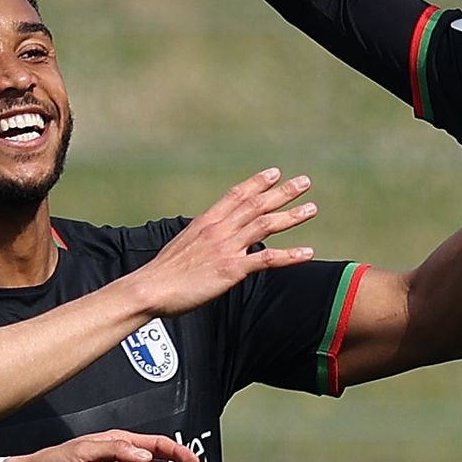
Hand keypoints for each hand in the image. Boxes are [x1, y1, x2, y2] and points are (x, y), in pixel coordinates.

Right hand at [124, 167, 319, 318]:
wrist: (150, 288)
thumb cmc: (163, 273)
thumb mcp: (183, 245)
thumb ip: (202, 239)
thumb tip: (211, 240)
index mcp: (206, 222)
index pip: (236, 194)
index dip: (257, 182)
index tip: (275, 173)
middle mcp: (219, 229)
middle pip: (256, 204)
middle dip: (283, 192)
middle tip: (304, 182)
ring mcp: (226, 248)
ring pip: (265, 225)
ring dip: (291, 216)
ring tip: (311, 209)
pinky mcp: (231, 269)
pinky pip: (267, 259)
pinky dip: (289, 255)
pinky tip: (307, 253)